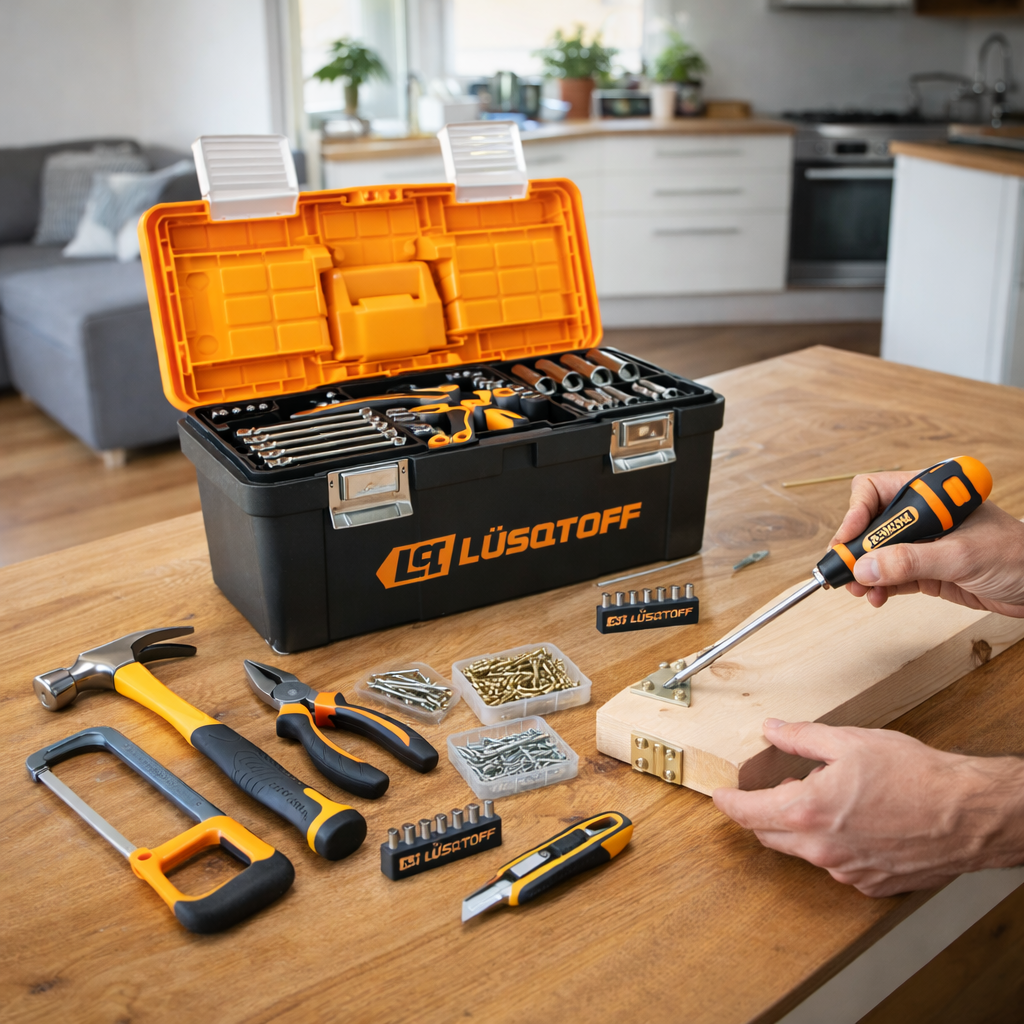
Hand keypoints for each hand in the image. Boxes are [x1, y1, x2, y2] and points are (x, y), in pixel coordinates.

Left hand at [712, 720, 1023, 896]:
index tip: (720, 797)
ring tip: (825, 798)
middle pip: (769, 835)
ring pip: (804, 851)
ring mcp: (846, 872)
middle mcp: (821, 849)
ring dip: (801, 827)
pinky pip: (837, 865)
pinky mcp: (871, 884)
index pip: (747, 813)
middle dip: (761, 814)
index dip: (728, 803)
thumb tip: (773, 729)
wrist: (968, 815)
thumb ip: (802, 737)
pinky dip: (834, 844)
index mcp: (807, 811)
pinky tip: (854, 822)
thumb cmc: (916, 777)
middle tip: (771, 791)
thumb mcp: (849, 742)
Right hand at [830, 470, 1023, 616]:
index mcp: (932, 495)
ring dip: (864, 572)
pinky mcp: (927, 570)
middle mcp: (924, 516)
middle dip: (855, 548)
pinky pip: (891, 575)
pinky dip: (879, 587)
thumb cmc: (1022, 557)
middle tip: (842, 570)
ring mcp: (924, 544)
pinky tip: (876, 596)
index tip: (849, 540)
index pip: (876, 490)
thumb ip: (912, 561)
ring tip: (858, 590)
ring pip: (877, 553)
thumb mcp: (962, 556)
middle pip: (871, 525)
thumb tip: (867, 567)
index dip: (856, 513)